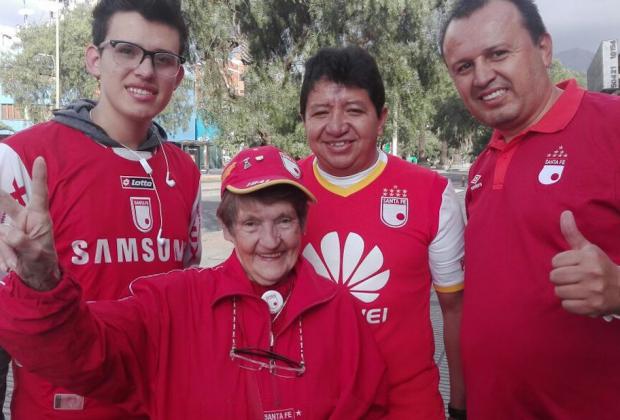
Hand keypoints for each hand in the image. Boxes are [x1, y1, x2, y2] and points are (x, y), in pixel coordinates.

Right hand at [0, 157, 59, 289]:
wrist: (34, 277)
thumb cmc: (42, 263)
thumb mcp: (36, 256)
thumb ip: (24, 244)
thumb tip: (9, 233)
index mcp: (39, 219)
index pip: (39, 195)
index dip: (39, 177)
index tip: (40, 160)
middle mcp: (23, 219)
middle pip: (6, 202)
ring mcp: (10, 228)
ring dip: (5, 250)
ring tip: (14, 264)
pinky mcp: (2, 237)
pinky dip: (2, 256)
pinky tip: (8, 265)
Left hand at [550, 210, 619, 315]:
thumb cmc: (599, 267)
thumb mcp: (588, 249)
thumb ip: (572, 233)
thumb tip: (564, 213)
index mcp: (589, 256)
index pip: (555, 261)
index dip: (560, 265)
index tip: (571, 266)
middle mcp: (592, 272)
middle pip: (555, 277)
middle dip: (560, 278)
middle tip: (572, 279)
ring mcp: (593, 290)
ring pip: (559, 292)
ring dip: (565, 292)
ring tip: (576, 289)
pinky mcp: (593, 306)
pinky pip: (566, 305)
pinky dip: (570, 304)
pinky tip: (581, 299)